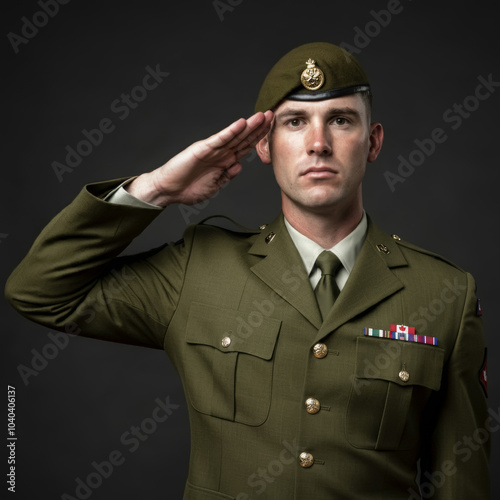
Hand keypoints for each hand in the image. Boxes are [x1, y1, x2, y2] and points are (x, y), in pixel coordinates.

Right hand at [127, 111, 273, 206]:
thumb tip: (239, 165)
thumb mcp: (215, 185)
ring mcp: (212, 149)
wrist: (169, 190)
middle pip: (243, 138)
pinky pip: (220, 139)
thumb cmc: (189, 188)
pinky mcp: (202, 149)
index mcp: (225, 161)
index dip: (259, 138)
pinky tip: (241, 124)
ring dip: (248, 126)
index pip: (246, 147)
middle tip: (272, 115)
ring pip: (234, 136)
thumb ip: (227, 175)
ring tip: (261, 116)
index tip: (272, 130)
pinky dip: (230, 132)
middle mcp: (221, 153)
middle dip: (258, 128)